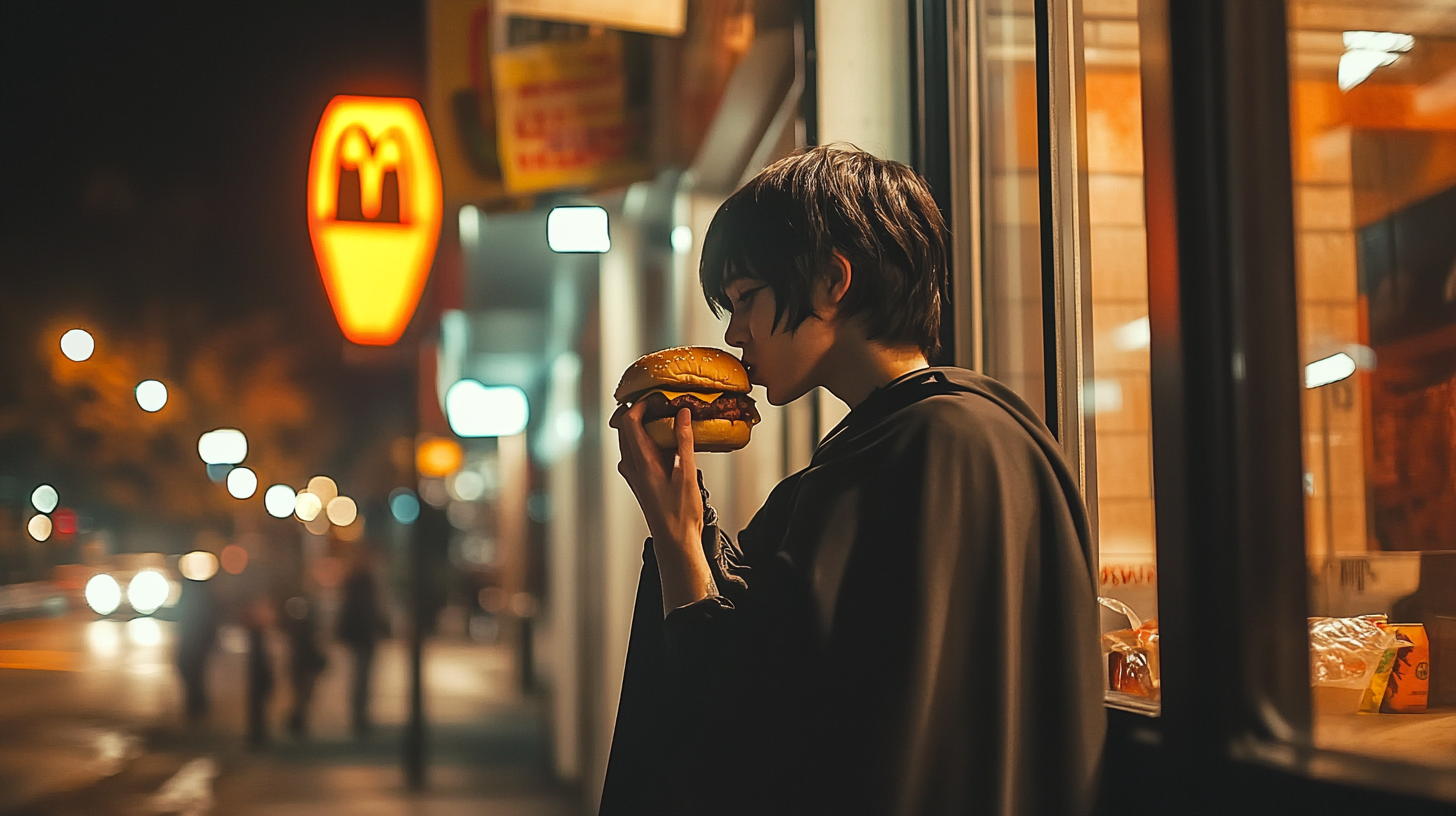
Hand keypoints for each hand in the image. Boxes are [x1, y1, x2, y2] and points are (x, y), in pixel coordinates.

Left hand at [611, 403, 714, 612]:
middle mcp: (632, 466)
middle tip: (660, 402)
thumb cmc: (680, 512)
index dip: (639, 404)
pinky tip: (668, 441)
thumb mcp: (687, 472)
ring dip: (643, 426)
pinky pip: (637, 452)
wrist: (675, 540)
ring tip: (665, 417)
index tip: (657, 396)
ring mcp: (633, 474)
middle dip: (638, 411)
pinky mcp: (640, 480)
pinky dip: (648, 440)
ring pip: (630, 440)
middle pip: (625, 429)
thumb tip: (683, 413)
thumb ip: (684, 441)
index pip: (629, 422)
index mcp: (640, 462)